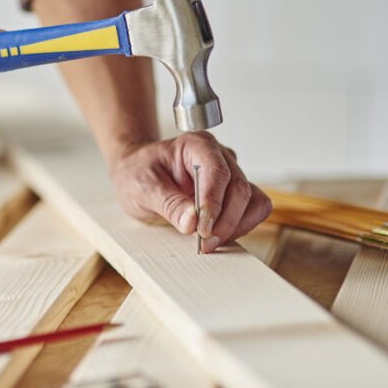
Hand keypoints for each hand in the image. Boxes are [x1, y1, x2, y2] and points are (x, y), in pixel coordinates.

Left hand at [110, 132, 271, 252]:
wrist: (135, 174)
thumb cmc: (137, 173)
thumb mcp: (142, 188)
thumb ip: (168, 203)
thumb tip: (192, 221)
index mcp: (196, 145)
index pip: (217, 172)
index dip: (213, 203)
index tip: (202, 228)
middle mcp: (218, 156)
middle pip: (239, 188)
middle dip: (225, 220)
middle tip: (204, 242)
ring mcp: (229, 173)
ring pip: (252, 200)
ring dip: (236, 225)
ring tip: (210, 241)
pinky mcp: (232, 193)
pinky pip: (253, 209)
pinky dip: (241, 226)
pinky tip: (219, 235)